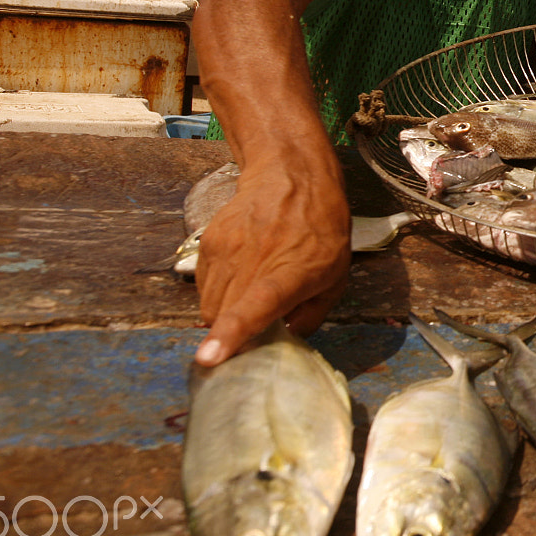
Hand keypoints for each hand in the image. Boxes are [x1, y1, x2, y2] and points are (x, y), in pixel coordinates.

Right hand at [192, 158, 350, 365]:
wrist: (292, 176)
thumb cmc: (321, 230)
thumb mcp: (334, 277)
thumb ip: (309, 316)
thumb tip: (282, 342)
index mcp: (290, 272)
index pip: (255, 305)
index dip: (231, 333)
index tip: (209, 358)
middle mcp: (253, 259)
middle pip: (221, 316)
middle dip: (231, 336)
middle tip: (254, 330)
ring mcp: (226, 249)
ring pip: (207, 305)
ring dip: (223, 315)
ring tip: (250, 297)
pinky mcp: (209, 242)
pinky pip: (202, 286)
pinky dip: (217, 294)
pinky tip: (240, 278)